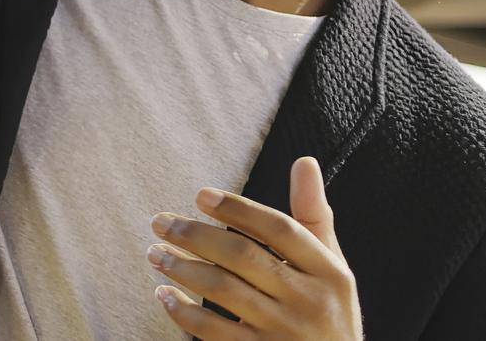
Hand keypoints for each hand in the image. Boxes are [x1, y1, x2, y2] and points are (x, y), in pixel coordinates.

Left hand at [148, 156, 361, 339]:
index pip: (279, 229)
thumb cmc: (329, 312)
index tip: (200, 195)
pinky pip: (214, 332)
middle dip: (196, 236)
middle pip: (244, 257)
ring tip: (154, 253)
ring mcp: (283, 333)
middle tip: (160, 222)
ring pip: (224, 291)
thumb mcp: (331, 266)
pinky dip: (184, 313)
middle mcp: (308, 301)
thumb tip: (304, 161)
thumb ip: (313, 216)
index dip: (238, 209)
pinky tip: (164, 295)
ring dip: (182, 269)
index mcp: (329, 272)